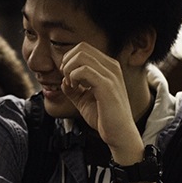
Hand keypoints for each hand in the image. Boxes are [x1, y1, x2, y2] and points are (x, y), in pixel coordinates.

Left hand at [59, 43, 142, 160]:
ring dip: (69, 69)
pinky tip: (74, 88)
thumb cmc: (104, 118)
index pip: (84, 48)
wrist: (119, 134)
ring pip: (81, 56)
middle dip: (67, 62)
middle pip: (81, 48)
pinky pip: (83, 71)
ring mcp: (111, 75)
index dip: (69, 59)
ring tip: (70, 85)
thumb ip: (73, 88)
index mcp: (108, 67)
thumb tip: (62, 81)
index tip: (67, 77)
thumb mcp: (84, 99)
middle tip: (66, 79)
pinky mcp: (107, 85)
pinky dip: (73, 77)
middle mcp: (112, 67)